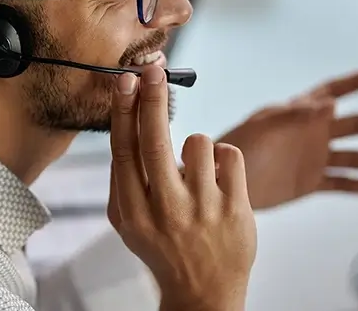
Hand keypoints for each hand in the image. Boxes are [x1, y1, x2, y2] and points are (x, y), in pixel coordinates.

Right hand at [108, 66, 255, 310]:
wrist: (204, 294)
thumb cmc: (162, 248)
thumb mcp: (128, 223)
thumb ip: (121, 180)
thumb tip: (124, 121)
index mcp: (133, 212)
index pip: (124, 149)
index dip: (123, 110)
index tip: (125, 79)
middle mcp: (165, 209)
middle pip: (155, 138)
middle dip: (153, 97)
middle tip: (154, 69)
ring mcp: (203, 209)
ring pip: (199, 141)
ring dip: (197, 149)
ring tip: (198, 174)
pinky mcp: (236, 209)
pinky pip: (231, 155)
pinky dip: (225, 160)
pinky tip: (219, 181)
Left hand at [217, 70, 357, 209]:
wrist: (221, 182)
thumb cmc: (237, 148)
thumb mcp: (264, 127)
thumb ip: (295, 115)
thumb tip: (330, 103)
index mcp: (299, 114)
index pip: (332, 92)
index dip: (354, 83)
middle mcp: (311, 134)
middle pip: (355, 125)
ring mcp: (311, 158)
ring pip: (352, 157)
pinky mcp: (307, 182)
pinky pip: (337, 182)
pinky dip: (355, 185)